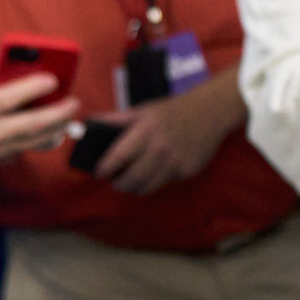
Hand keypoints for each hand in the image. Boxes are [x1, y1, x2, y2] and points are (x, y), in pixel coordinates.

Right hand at [0, 73, 80, 166]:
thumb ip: (1, 84)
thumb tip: (32, 80)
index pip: (15, 97)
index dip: (38, 87)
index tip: (55, 80)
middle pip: (36, 124)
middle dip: (60, 113)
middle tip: (74, 103)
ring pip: (36, 141)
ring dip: (56, 129)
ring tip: (67, 119)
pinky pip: (24, 149)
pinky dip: (37, 140)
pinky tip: (46, 131)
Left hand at [93, 73, 246, 195]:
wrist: (209, 112)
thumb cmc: (172, 111)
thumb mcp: (143, 110)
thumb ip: (116, 119)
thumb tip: (90, 122)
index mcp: (145, 131)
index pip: (119, 156)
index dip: (105, 168)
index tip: (98, 173)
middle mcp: (160, 148)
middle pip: (132, 179)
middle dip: (119, 184)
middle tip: (114, 182)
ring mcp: (175, 162)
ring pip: (148, 187)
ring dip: (135, 188)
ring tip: (130, 183)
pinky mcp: (187, 171)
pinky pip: (165, 182)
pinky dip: (156, 181)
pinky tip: (155, 172)